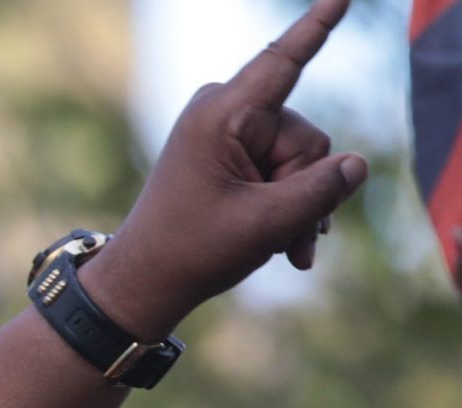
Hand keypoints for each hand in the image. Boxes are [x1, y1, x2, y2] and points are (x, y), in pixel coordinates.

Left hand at [100, 0, 368, 336]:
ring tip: (276, 244)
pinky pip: (290, 172)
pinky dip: (291, 210)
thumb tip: (356, 164)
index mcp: (221, 117)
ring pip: (304, 161)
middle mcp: (226, 114)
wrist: (147, 282)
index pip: (281, 63)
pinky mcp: (237, 155)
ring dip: (299, 208)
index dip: (316, 28)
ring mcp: (232, 134)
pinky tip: (284, 246)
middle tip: (275, 235)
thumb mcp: (265, 225)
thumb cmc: (191, 252)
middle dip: (303, 190)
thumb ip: (319, 192)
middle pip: (306, 138)